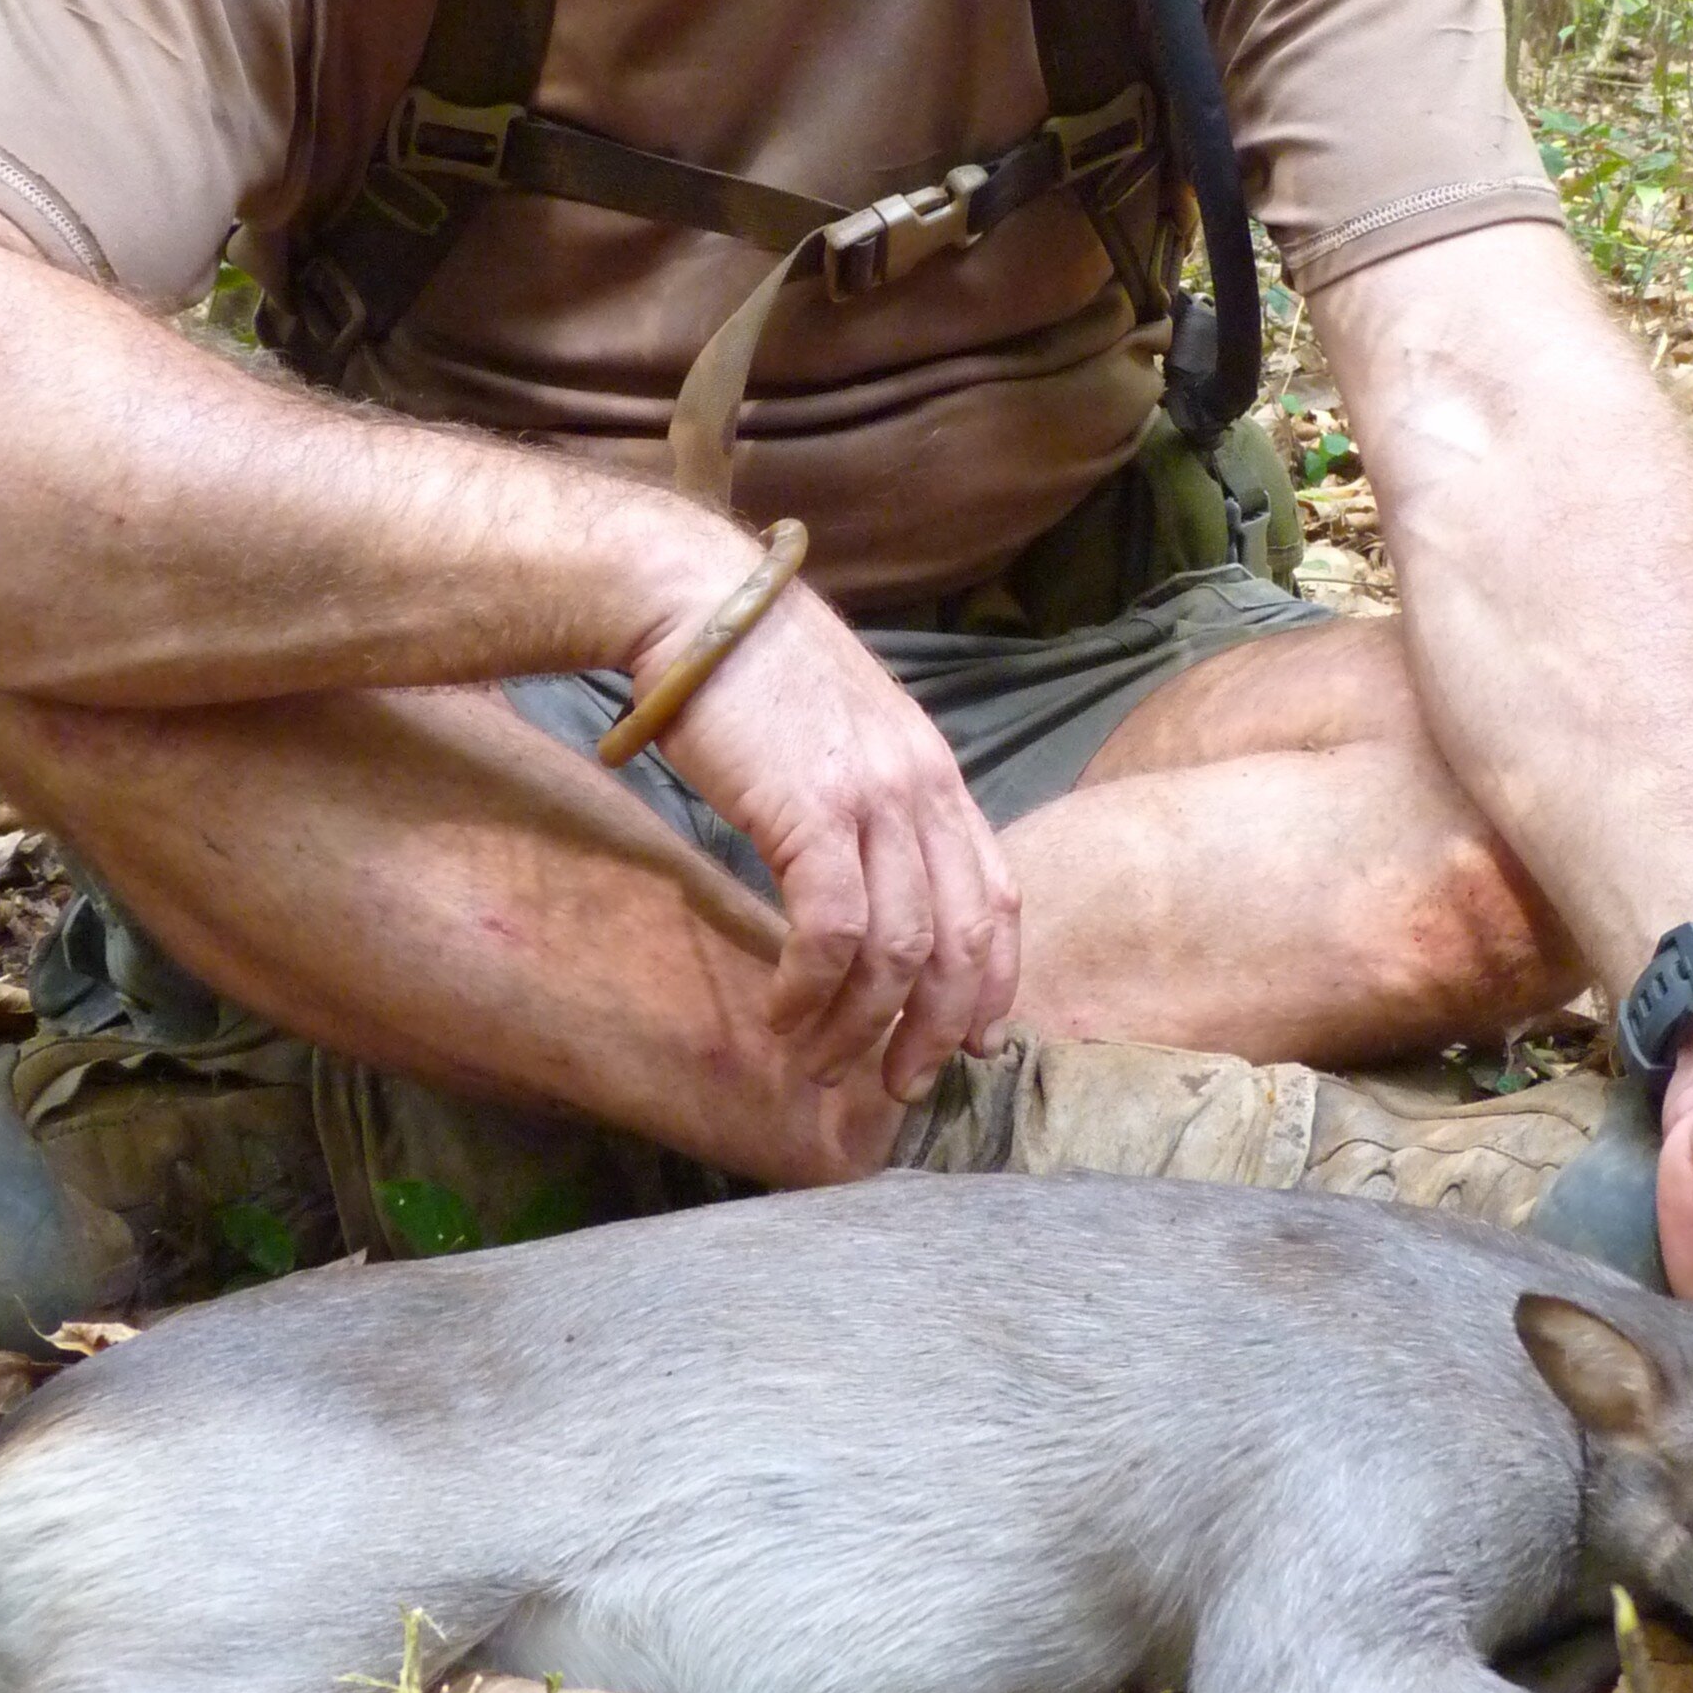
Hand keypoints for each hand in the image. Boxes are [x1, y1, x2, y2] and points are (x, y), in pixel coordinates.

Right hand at [642, 574, 1021, 1101]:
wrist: (694, 608)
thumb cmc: (754, 677)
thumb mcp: (842, 741)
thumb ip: (874, 807)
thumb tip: (870, 890)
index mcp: (938, 775)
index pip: (999, 899)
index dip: (991, 983)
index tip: (966, 1043)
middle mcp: (923, 790)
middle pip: (961, 942)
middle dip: (934, 1030)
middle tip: (898, 1084)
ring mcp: (873, 799)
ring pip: (898, 950)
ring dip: (859, 1025)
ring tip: (818, 1062)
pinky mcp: (811, 810)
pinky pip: (831, 930)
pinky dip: (810, 988)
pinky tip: (782, 1010)